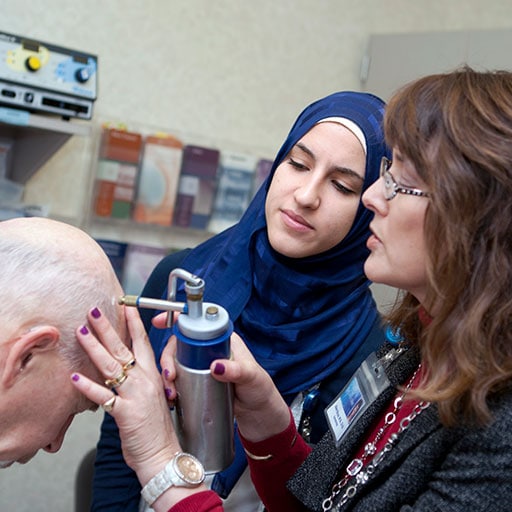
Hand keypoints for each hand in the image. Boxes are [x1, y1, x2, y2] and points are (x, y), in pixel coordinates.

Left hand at [71, 306, 178, 484]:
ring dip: (94, 347)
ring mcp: (135, 394)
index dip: (134, 323)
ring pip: (111, 365)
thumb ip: (141, 379)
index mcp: (153, 374)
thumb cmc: (156, 428)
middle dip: (107, 327)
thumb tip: (125, 368)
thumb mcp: (155, 396)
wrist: (162, 454)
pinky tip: (75, 378)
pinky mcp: (125, 412)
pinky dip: (88, 387)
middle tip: (93, 311)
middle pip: (123, 348)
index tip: (126, 307)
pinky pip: (104, 396)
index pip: (143, 342)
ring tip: (81, 333)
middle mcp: (145, 380)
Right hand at [156, 311, 289, 442]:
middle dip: (168, 357)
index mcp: (222, 339)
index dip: (177, 319)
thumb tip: (216, 366)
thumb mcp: (251, 377)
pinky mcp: (197, 382)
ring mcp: (202, 366)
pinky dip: (171, 385)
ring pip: (176, 362)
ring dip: (168, 375)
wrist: (259, 415)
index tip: (159, 320)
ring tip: (171, 392)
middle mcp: (210, 349)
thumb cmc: (260, 390)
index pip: (197, 323)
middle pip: (180, 344)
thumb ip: (236, 371)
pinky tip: (172, 396)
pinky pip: (179, 379)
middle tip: (169, 375)